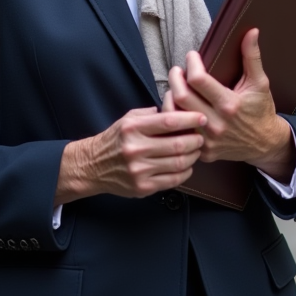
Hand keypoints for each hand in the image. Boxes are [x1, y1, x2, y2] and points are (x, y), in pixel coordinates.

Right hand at [54, 107, 205, 205]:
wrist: (93, 165)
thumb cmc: (115, 139)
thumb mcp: (128, 119)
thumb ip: (151, 114)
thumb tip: (176, 109)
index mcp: (133, 128)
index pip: (168, 121)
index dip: (189, 119)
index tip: (201, 117)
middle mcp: (135, 149)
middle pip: (177, 145)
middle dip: (195, 140)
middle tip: (202, 136)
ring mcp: (139, 170)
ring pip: (178, 163)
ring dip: (193, 157)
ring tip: (196, 150)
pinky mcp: (142, 186)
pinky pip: (172, 180)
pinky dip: (185, 172)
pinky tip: (187, 166)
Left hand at [167, 28, 295, 181]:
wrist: (266, 144)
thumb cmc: (261, 110)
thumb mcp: (260, 83)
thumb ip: (252, 57)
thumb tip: (251, 31)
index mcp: (229, 104)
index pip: (198, 80)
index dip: (191, 63)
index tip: (192, 56)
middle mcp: (216, 124)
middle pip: (181, 96)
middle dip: (175, 77)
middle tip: (177, 70)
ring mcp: (207, 140)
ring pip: (175, 115)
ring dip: (171, 96)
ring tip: (177, 87)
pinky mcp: (202, 151)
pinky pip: (180, 133)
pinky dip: (175, 118)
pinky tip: (178, 107)